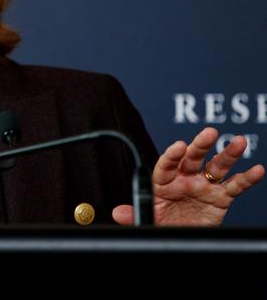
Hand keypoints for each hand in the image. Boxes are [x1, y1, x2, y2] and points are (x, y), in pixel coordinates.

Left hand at [112, 127, 264, 225]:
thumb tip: (118, 213)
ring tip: (240, 141)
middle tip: (209, 132)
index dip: (172, 155)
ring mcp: (204, 186)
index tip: (178, 145)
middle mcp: (185, 179)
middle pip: (193, 158)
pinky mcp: (221, 198)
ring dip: (228, 154)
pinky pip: (234, 186)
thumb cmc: (162, 224)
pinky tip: (256, 169)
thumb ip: (135, 215)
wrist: (179, 238)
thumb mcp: (148, 221)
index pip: (167, 165)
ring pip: (217, 166)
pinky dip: (246, 178)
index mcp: (164, 182)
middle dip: (201, 145)